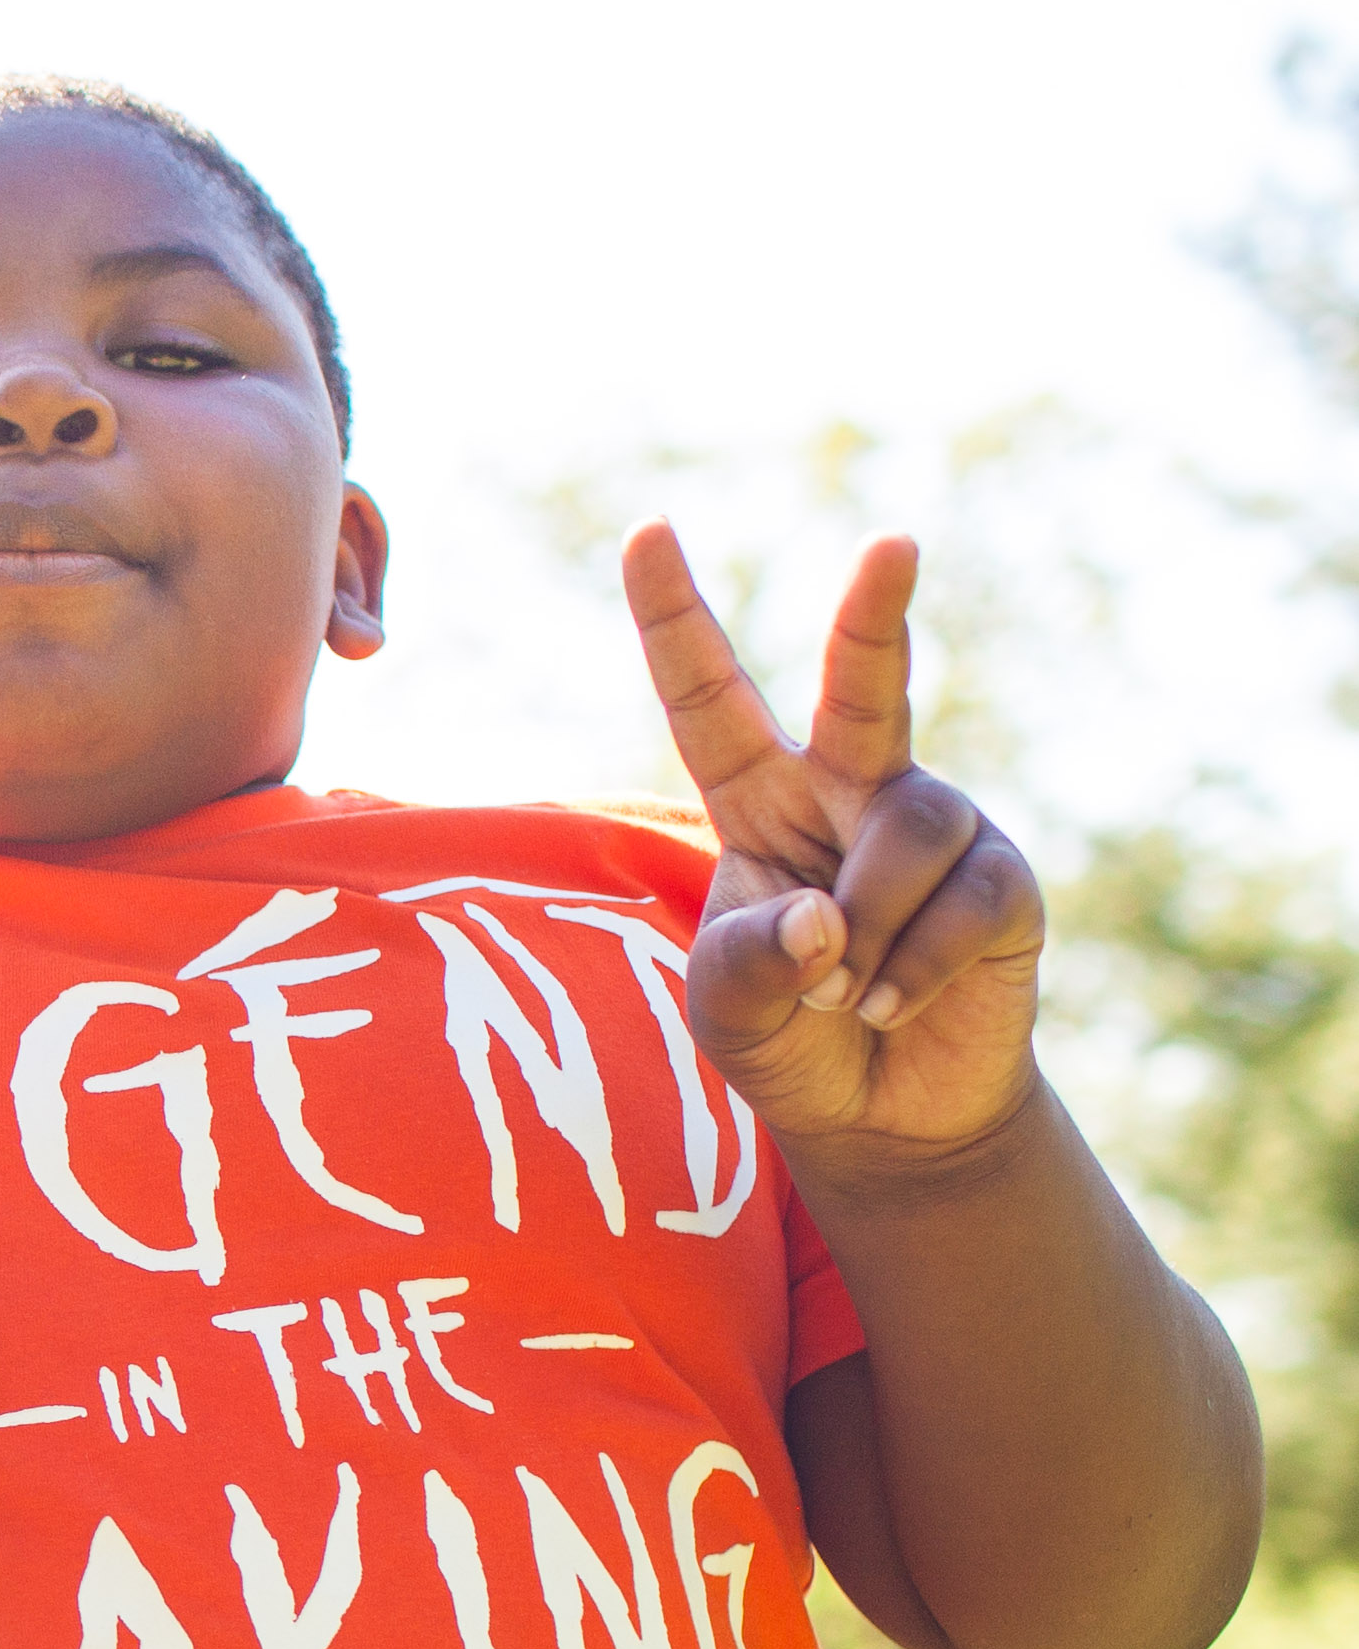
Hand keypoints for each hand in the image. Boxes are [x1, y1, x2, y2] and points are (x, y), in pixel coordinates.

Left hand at [624, 524, 1043, 1172]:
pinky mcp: (1003, 882)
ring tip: (845, 992)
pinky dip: (913, 967)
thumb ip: (746, 964)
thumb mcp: (726, 1011)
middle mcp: (850, 791)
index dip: (675, 617)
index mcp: (757, 800)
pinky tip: (891, 1005)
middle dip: (875, 614)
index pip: (707, 697)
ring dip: (868, 925)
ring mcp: (934, 828)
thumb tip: (823, 918)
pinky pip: (963, 903)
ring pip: (909, 833)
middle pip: (865, 684)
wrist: (882, 1116)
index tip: (646, 532)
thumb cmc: (787, 1040)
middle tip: (892, 544)